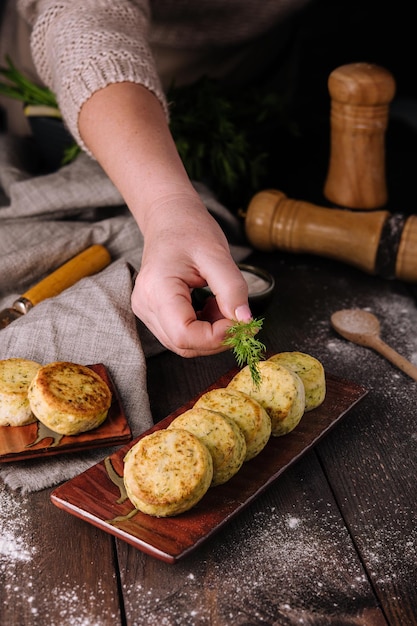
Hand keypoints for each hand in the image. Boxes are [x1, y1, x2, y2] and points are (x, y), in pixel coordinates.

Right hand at [131, 195, 251, 356]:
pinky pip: (180, 334)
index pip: (184, 335)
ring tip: (223, 305)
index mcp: (157, 289)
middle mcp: (145, 305)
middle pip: (183, 344)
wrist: (168, 218)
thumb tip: (245, 320)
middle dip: (217, 338)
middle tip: (239, 316)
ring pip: (183, 343)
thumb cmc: (190, 229)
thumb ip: (232, 289)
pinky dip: (203, 328)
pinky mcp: (153, 313)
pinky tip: (212, 307)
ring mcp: (146, 311)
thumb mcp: (217, 254)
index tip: (241, 322)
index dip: (216, 337)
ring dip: (211, 334)